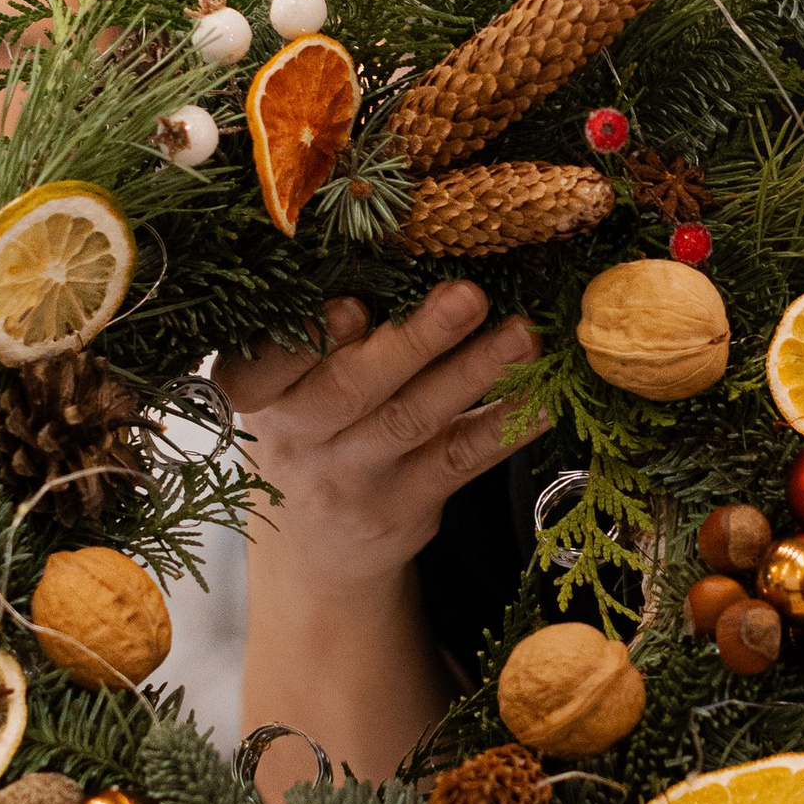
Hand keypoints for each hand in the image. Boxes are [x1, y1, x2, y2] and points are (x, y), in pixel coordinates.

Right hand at [218, 281, 545, 599]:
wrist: (314, 551)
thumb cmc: (308, 435)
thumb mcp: (286, 390)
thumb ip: (319, 339)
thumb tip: (400, 252)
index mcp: (257, 395)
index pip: (265, 368)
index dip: (307, 338)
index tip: (350, 305)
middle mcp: (298, 439)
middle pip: (350, 389)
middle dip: (414, 341)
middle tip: (467, 296)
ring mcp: (352, 479)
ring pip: (413, 419)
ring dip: (474, 371)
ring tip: (523, 335)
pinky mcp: (405, 507)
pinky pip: (461, 459)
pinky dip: (507, 425)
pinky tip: (546, 397)